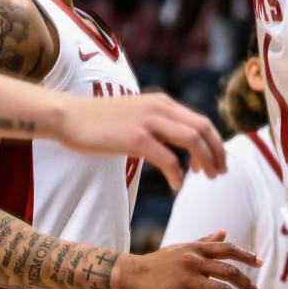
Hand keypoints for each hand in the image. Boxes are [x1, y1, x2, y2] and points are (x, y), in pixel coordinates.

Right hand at [53, 91, 225, 190]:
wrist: (68, 116)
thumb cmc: (98, 121)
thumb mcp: (135, 115)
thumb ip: (156, 123)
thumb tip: (172, 140)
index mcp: (162, 102)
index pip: (200, 120)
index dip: (214, 141)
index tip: (217, 159)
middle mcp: (160, 107)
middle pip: (203, 128)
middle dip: (216, 152)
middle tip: (220, 172)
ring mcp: (148, 121)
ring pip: (192, 140)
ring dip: (204, 161)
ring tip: (204, 178)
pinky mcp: (135, 138)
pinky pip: (168, 159)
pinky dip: (178, 174)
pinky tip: (177, 186)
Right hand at [112, 231, 261, 288]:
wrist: (130, 274)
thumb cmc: (158, 262)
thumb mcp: (183, 248)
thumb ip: (205, 241)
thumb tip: (224, 231)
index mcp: (197, 250)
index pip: (228, 250)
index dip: (247, 256)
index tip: (261, 264)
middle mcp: (194, 262)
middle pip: (229, 272)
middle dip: (248, 285)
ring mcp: (185, 279)